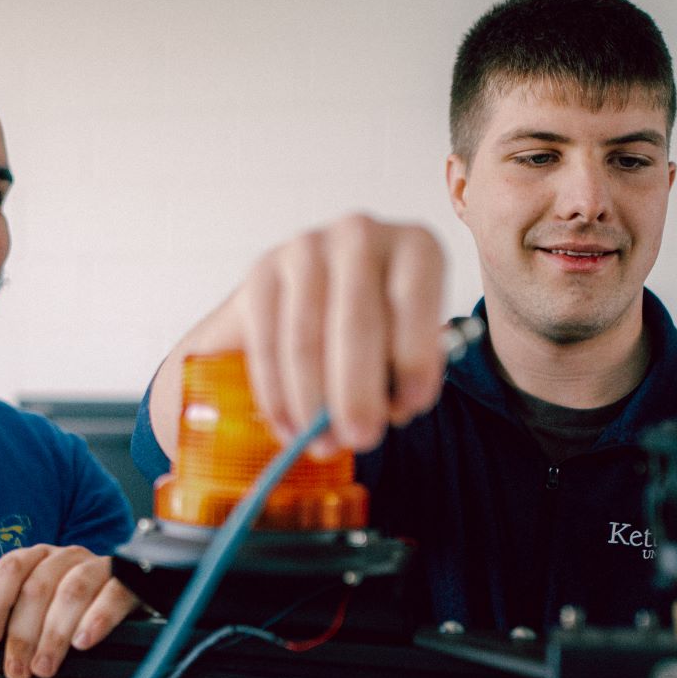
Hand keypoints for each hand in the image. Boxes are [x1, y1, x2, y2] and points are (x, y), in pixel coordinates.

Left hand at [0, 548, 142, 677]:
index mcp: (39, 559)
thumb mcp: (21, 622)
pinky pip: (114, 595)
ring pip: (74, 590)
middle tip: (17, 669)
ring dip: (55, 633)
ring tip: (45, 665)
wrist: (105, 667)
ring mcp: (101, 569)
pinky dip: (97, 619)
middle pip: (39, 585)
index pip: (11, 567)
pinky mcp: (131, 587)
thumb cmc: (60, 636)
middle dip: (23, 633)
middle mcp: (69, 557)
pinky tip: (84, 641)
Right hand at [185, 214, 447, 455]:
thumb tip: (393, 407)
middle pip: (357, 322)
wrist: (311, 300)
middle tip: (361, 439)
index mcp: (415, 246)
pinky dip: (277, 394)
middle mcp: (361, 234)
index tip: (409, 409)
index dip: (414, 360)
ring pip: (306, 339)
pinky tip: (289, 427)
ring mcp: (305, 248)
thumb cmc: (377, 328)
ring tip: (323, 443)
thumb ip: (408, 369)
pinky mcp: (261, 273)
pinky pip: (267, 343)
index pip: (416, 301)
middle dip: (358, 392)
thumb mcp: (406, 341)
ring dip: (314, 402)